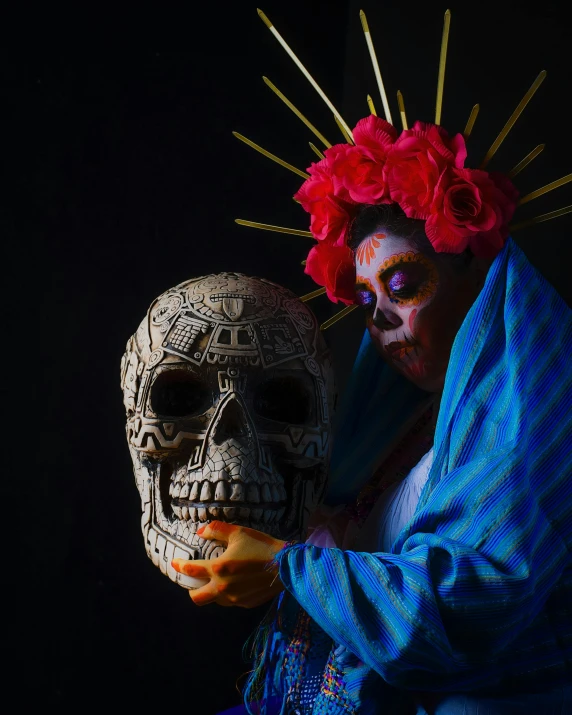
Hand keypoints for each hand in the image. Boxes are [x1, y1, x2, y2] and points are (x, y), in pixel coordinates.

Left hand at [171, 521, 286, 607]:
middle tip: (194, 580)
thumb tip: (200, 532)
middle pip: (196, 598)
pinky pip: (231, 601)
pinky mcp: (246, 604)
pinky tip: (236, 584)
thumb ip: (216, 530)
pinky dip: (228, 594)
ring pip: (214, 601)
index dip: (179, 566)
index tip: (174, 563)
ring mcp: (234, 599)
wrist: (286, 566)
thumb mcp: (238, 532)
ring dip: (211, 592)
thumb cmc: (261, 546)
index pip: (191, 571)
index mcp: (219, 569)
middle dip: (191, 590)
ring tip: (217, 580)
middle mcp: (223, 588)